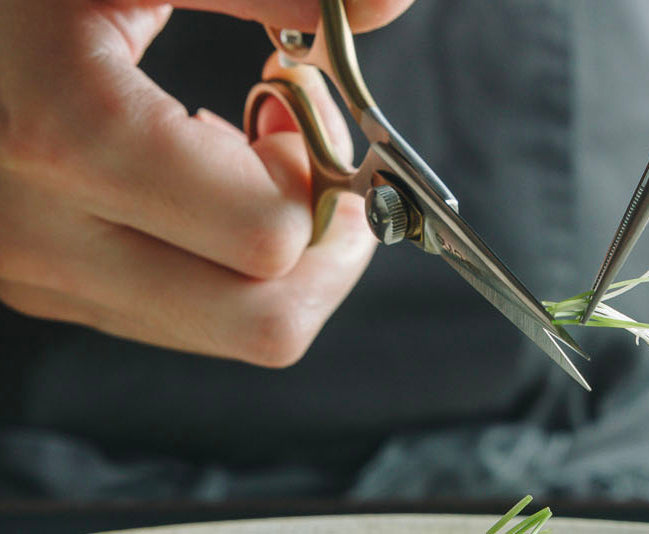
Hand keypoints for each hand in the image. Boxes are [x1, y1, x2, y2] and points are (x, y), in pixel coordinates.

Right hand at [0, 0, 412, 365]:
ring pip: (220, 328)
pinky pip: (170, 314)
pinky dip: (210, 259)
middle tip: (304, 154)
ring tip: (236, 148)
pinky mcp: (36, 280)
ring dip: (265, 252)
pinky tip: (184, 174)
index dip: (324, 177)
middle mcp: (39, 232)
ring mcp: (32, 269)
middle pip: (261, 321)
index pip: (268, 239)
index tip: (305, 104)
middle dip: (319, 243)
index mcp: (65, 136)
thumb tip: (383, 2)